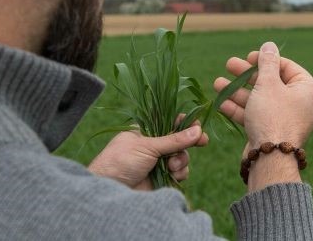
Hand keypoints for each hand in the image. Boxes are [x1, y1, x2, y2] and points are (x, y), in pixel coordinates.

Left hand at [88, 121, 208, 190]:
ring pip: (181, 157)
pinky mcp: (161, 178)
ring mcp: (157, 162)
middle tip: (203, 142)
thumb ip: (174, 139)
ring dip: (181, 161)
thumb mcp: (148, 146)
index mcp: (146, 131)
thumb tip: (198, 130)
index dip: (186, 124)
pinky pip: (179, 173)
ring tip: (172, 166)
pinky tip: (172, 175)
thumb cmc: (121, 161)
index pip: (170, 123)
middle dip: (188, 143)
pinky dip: (179, 174)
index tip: (199, 126)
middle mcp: (153, 146)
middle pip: (180, 141)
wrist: (109, 190)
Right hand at [214, 42, 312, 190]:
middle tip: (229, 65)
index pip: (286, 67)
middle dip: (246, 75)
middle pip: (271, 82)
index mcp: (308, 89)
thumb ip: (267, 63)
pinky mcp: (272, 131)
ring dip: (237, 91)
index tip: (248, 57)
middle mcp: (301, 103)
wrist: (270, 159)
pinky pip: (257, 115)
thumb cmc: (273, 116)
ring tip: (217, 83)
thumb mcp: (268, 84)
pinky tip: (220, 102)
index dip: (265, 60)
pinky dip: (240, 108)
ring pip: (260, 99)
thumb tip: (269, 45)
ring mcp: (286, 118)